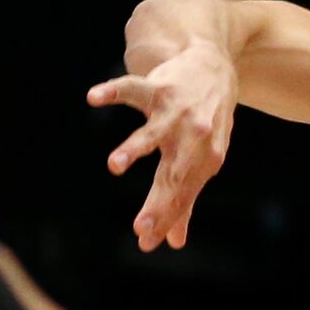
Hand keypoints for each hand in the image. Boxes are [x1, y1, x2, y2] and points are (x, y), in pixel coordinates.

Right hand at [87, 39, 237, 251]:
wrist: (216, 67)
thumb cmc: (207, 120)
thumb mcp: (203, 159)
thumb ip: (185, 200)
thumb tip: (174, 242)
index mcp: (203, 159)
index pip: (181, 194)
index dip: (165, 218)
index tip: (147, 242)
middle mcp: (192, 137)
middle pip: (172, 174)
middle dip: (159, 201)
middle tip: (141, 228)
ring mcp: (174, 111)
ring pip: (153, 133)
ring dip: (134, 149)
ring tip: (114, 166)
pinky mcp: (158, 86)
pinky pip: (132, 88)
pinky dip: (112, 91)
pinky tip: (93, 98)